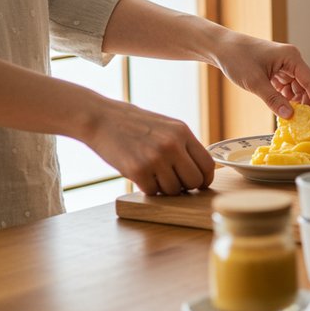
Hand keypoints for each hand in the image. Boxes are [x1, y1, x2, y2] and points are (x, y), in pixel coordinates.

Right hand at [80, 100, 214, 194]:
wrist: (102, 119)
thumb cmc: (135, 126)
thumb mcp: (167, 128)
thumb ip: (184, 146)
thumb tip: (200, 171)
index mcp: (183, 133)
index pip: (207, 164)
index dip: (204, 179)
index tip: (199, 184)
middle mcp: (172, 145)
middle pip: (194, 181)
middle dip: (185, 187)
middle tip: (173, 182)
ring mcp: (155, 158)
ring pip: (173, 190)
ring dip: (164, 188)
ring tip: (153, 175)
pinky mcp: (137, 170)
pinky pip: (152, 191)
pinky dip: (147, 188)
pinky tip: (141, 176)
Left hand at [211, 33, 309, 117]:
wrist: (221, 48)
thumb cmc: (237, 58)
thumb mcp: (255, 82)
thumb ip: (273, 99)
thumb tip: (289, 116)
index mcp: (291, 58)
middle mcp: (291, 60)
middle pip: (306, 86)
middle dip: (307, 104)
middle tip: (309, 124)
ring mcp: (284, 65)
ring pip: (297, 88)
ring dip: (296, 103)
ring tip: (296, 120)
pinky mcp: (276, 71)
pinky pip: (286, 88)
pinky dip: (286, 99)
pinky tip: (284, 110)